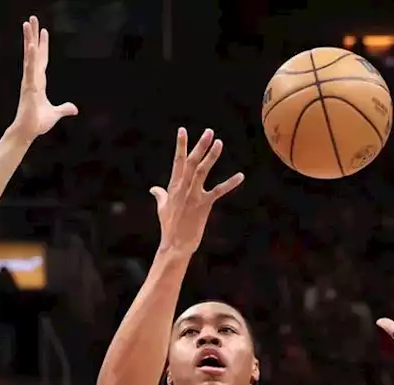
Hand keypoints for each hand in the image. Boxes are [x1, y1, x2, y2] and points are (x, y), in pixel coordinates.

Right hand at [8, 16, 76, 142]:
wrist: (28, 132)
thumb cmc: (37, 123)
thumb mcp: (55, 113)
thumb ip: (64, 108)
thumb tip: (74, 109)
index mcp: (39, 82)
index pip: (42, 59)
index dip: (42, 45)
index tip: (42, 32)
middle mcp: (33, 77)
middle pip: (34, 52)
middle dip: (33, 35)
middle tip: (32, 19)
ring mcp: (30, 80)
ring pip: (30, 55)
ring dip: (29, 38)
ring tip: (28, 23)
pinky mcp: (29, 86)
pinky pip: (30, 68)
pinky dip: (31, 57)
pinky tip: (32, 44)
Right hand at [150, 128, 243, 254]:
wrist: (175, 245)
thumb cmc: (169, 228)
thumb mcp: (162, 209)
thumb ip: (160, 195)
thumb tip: (153, 189)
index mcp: (173, 187)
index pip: (177, 162)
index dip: (181, 145)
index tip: (183, 130)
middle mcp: (182, 189)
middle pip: (191, 162)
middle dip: (199, 146)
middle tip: (209, 132)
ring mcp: (193, 196)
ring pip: (202, 171)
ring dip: (211, 156)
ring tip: (219, 143)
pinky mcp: (203, 205)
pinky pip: (218, 191)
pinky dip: (230, 183)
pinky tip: (240, 176)